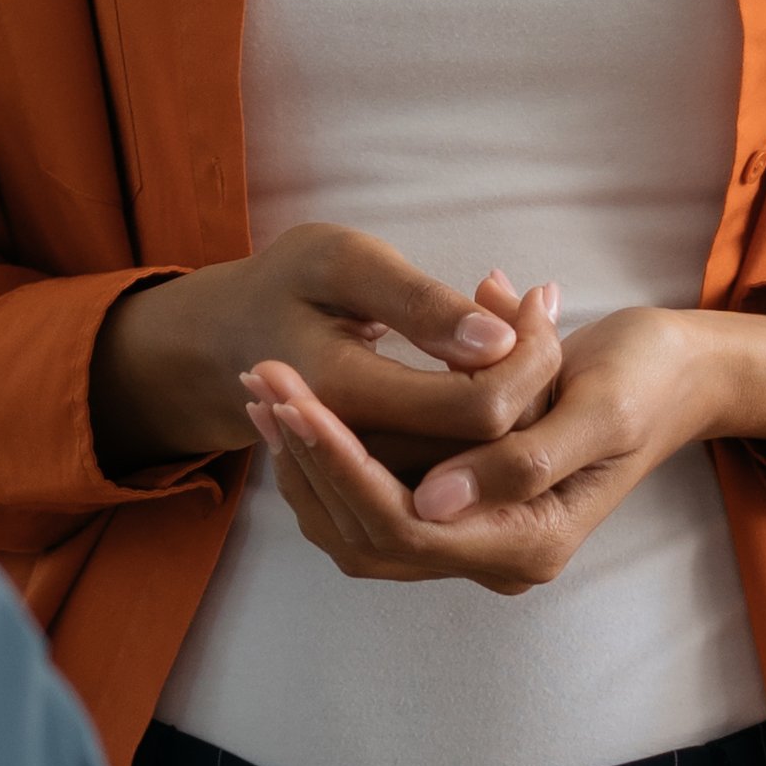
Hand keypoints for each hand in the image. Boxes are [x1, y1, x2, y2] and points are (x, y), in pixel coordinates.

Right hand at [87, 225, 562, 480]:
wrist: (228, 341)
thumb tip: (500, 343)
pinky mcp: (364, 505)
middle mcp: (352, 453)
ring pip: (468, 480)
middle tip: (538, 323)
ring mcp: (352, 491)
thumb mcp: (342, 260)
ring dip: (508, 425)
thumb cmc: (288, 282)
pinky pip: (439, 489)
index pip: (478, 408)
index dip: (526, 366)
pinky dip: (477, 441)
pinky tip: (493, 394)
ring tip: (521, 352)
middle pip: (482, 454)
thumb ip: (419, 303)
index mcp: (342, 386)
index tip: (535, 308)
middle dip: (527, 396)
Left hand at [248, 303, 765, 596]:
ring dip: (307, 463)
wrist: (677, 373)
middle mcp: (496, 557)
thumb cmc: (646, 376)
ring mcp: (476, 538)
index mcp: (531, 542)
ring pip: (359, 528)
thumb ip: (519, 461)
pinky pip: (374, 504)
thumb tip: (431, 504)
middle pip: (369, 534)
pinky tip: (301, 409)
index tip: (295, 397)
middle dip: (309, 457)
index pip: (406, 524)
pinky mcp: (461, 507)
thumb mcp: (597, 405)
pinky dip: (331, 462)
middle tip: (259, 382)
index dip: (342, 463)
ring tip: (265, 392)